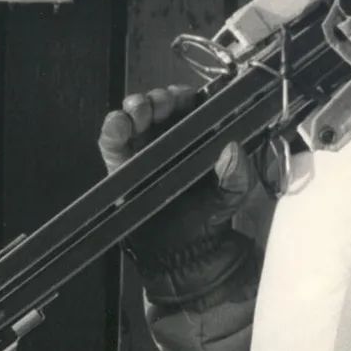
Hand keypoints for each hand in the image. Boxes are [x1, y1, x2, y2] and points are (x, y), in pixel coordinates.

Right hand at [99, 86, 255, 281]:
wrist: (183, 253)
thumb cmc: (208, 219)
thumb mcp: (233, 193)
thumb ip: (238, 172)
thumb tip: (232, 147)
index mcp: (194, 140)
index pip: (186, 107)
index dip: (182, 96)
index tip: (183, 97)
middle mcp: (166, 141)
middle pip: (157, 106)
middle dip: (157, 98)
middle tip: (160, 104)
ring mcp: (141, 151)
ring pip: (133, 117)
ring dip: (135, 106)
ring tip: (139, 112)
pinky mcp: (120, 166)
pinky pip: (112, 141)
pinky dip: (112, 127)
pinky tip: (119, 123)